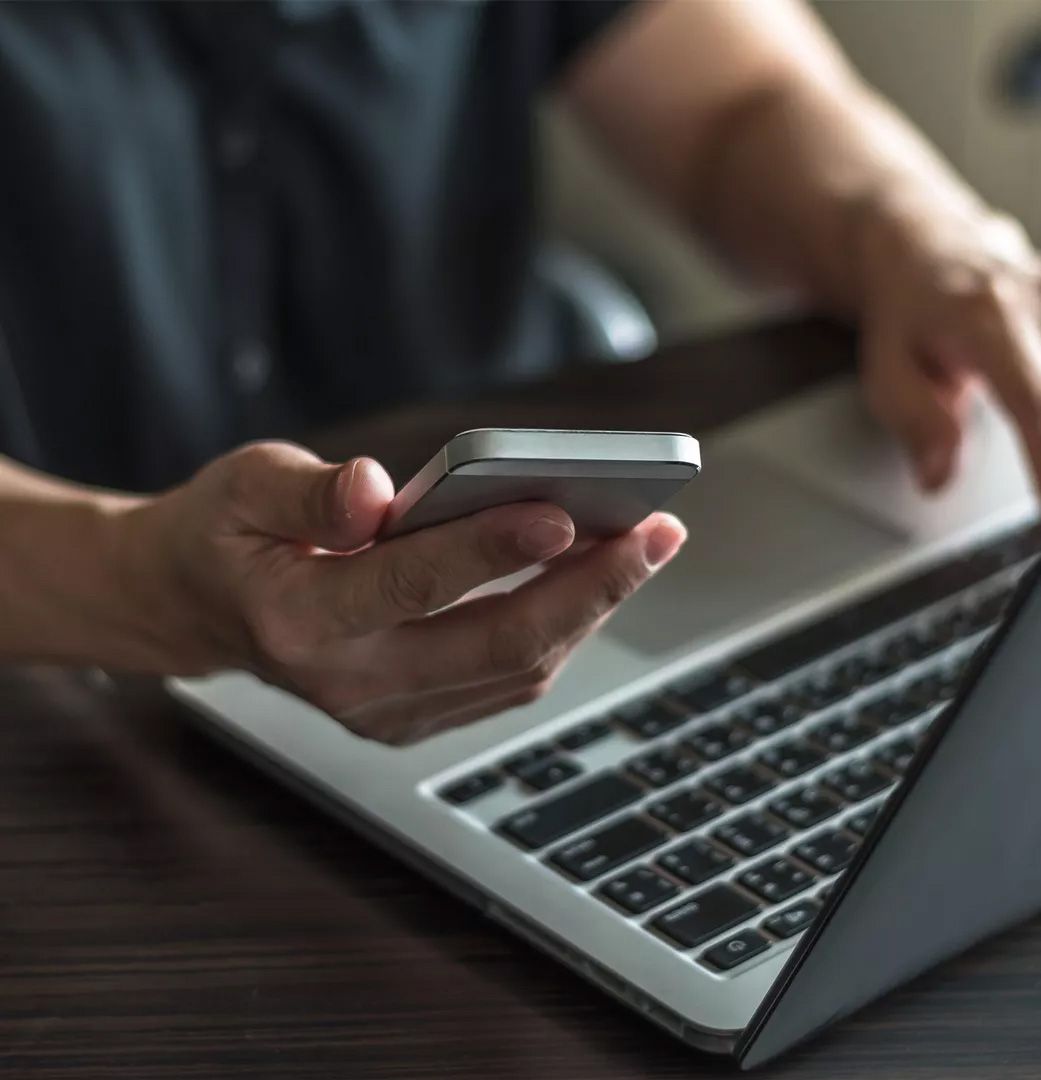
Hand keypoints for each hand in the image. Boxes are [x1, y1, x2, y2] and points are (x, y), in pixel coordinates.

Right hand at [125, 442, 685, 743]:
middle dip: (587, 589)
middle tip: (655, 532)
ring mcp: (386, 712)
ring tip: (643, 545)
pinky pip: (506, 683)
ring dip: (588, 609)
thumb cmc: (225, 534)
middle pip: (494, 646)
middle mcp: (349, 682)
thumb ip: (309, 492)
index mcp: (300, 619)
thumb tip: (378, 491)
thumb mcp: (244, 486)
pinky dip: (560, 631)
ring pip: (515, 672)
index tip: (566, 510)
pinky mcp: (412, 717)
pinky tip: (592, 579)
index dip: (492, 548)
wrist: (196, 608)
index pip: (413, 584)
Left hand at [854, 191, 1040, 490]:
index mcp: (987, 321)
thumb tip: (937, 481)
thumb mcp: (886, 370)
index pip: (1035, 401)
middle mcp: (1040, 302)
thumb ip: (918, 425)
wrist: (925, 244)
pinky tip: (1032, 437)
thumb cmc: (905, 312)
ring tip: (1007, 452)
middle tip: (1030, 498)